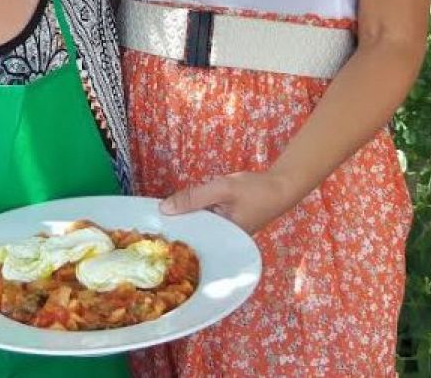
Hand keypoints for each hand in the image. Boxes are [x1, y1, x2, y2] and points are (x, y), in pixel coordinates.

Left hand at [159, 170, 300, 235]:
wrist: (282, 186)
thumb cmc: (255, 190)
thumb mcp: (222, 189)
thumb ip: (193, 198)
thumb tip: (164, 208)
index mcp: (224, 241)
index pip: (191, 242)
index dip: (171, 236)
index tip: (149, 231)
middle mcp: (224, 243)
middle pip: (194, 238)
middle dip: (176, 230)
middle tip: (148, 224)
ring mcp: (226, 235)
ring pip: (199, 230)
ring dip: (185, 221)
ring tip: (159, 218)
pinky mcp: (227, 226)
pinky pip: (206, 223)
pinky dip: (196, 216)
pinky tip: (182, 210)